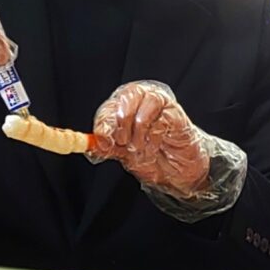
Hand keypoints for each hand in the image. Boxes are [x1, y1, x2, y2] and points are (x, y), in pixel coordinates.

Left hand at [89, 80, 212, 194]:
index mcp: (125, 108)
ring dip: (139, 128)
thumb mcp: (123, 155)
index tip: (104, 141)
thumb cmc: (152, 158)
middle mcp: (142, 101)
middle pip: (128, 96)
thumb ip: (108, 147)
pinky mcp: (176, 115)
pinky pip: (162, 118)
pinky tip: (154, 147)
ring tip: (139, 147)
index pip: (110, 106)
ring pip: (146, 101)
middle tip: (123, 142)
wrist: (176, 173)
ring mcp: (161, 106)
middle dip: (122, 120)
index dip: (104, 123)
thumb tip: (93, 144)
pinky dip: (155, 136)